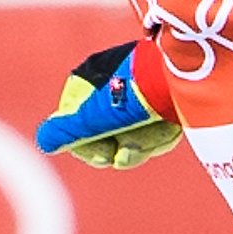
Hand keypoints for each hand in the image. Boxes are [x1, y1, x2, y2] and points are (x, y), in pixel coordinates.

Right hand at [38, 44, 180, 168]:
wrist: (188, 75)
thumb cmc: (133, 95)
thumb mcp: (92, 118)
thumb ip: (65, 131)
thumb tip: (45, 140)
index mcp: (87, 80)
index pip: (73, 125)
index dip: (85, 148)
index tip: (102, 158)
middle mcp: (110, 82)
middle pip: (106, 134)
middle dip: (120, 148)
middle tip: (129, 153)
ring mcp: (138, 90)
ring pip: (133, 133)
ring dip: (143, 144)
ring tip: (155, 133)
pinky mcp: (164, 96)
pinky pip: (155, 126)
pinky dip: (160, 134)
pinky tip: (170, 126)